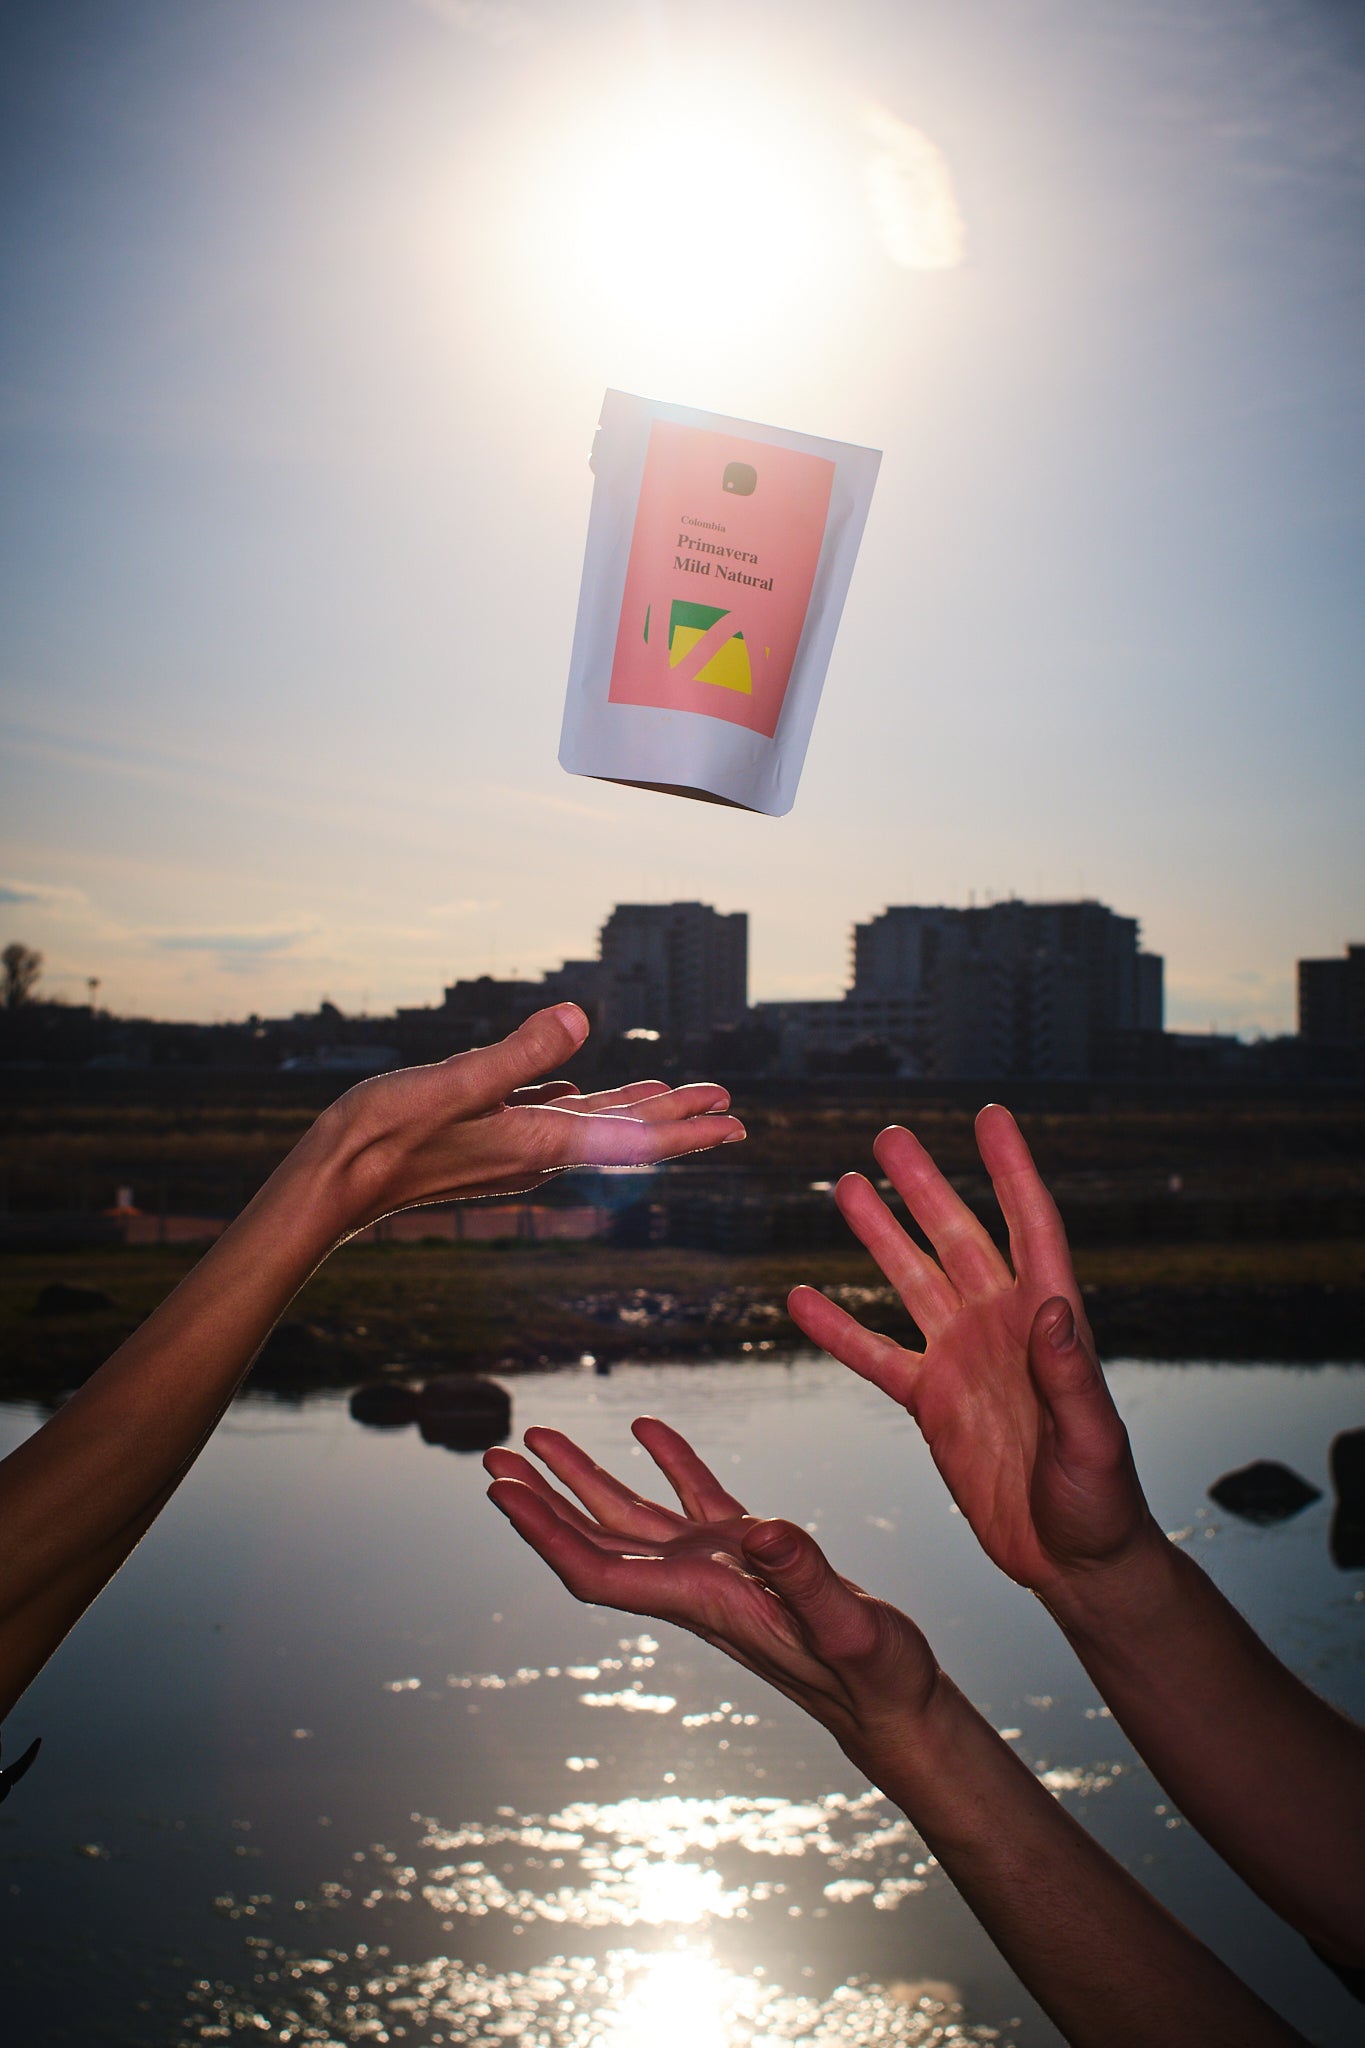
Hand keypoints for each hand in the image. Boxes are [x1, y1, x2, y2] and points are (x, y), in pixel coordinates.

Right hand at [308, 1003, 744, 1229]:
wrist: (332, 1184)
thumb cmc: (384, 1136)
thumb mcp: (455, 1084)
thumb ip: (517, 1053)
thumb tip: (579, 1019)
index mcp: (537, 1140)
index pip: (633, 1137)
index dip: (688, 1130)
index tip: (736, 1125)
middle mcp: (533, 1150)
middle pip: (624, 1133)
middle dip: (680, 1119)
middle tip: (732, 1109)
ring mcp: (508, 1147)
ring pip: (589, 1123)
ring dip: (637, 1109)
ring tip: (678, 1097)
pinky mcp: (483, 1138)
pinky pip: (548, 1117)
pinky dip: (579, 1104)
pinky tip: (580, 1090)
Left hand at [485, 1417, 938, 1769]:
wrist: (895, 1702)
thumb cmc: (872, 1677)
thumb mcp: (847, 1625)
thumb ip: (805, 1576)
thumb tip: (763, 1531)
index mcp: (702, 1599)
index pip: (597, 1569)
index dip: (543, 1533)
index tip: (502, 1494)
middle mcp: (694, 1584)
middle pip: (594, 1542)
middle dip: (540, 1502)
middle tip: (491, 1459)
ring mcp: (718, 1568)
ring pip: (632, 1516)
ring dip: (583, 1479)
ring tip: (538, 1437)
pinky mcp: (750, 1554)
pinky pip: (693, 1498)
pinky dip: (668, 1461)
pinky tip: (646, 1428)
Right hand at [787, 1106, 1154, 1599]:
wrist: (1071, 1560)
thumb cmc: (1101, 1502)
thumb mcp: (1093, 1440)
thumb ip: (1070, 1375)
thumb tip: (1053, 1308)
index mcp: (1049, 1321)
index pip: (1030, 1227)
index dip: (1011, 1171)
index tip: (989, 1118)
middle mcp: (1002, 1327)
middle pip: (958, 1238)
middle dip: (925, 1185)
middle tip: (890, 1136)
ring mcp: (962, 1359)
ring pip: (912, 1280)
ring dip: (879, 1235)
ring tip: (845, 1186)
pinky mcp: (930, 1402)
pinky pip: (875, 1355)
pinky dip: (838, 1329)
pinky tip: (802, 1299)